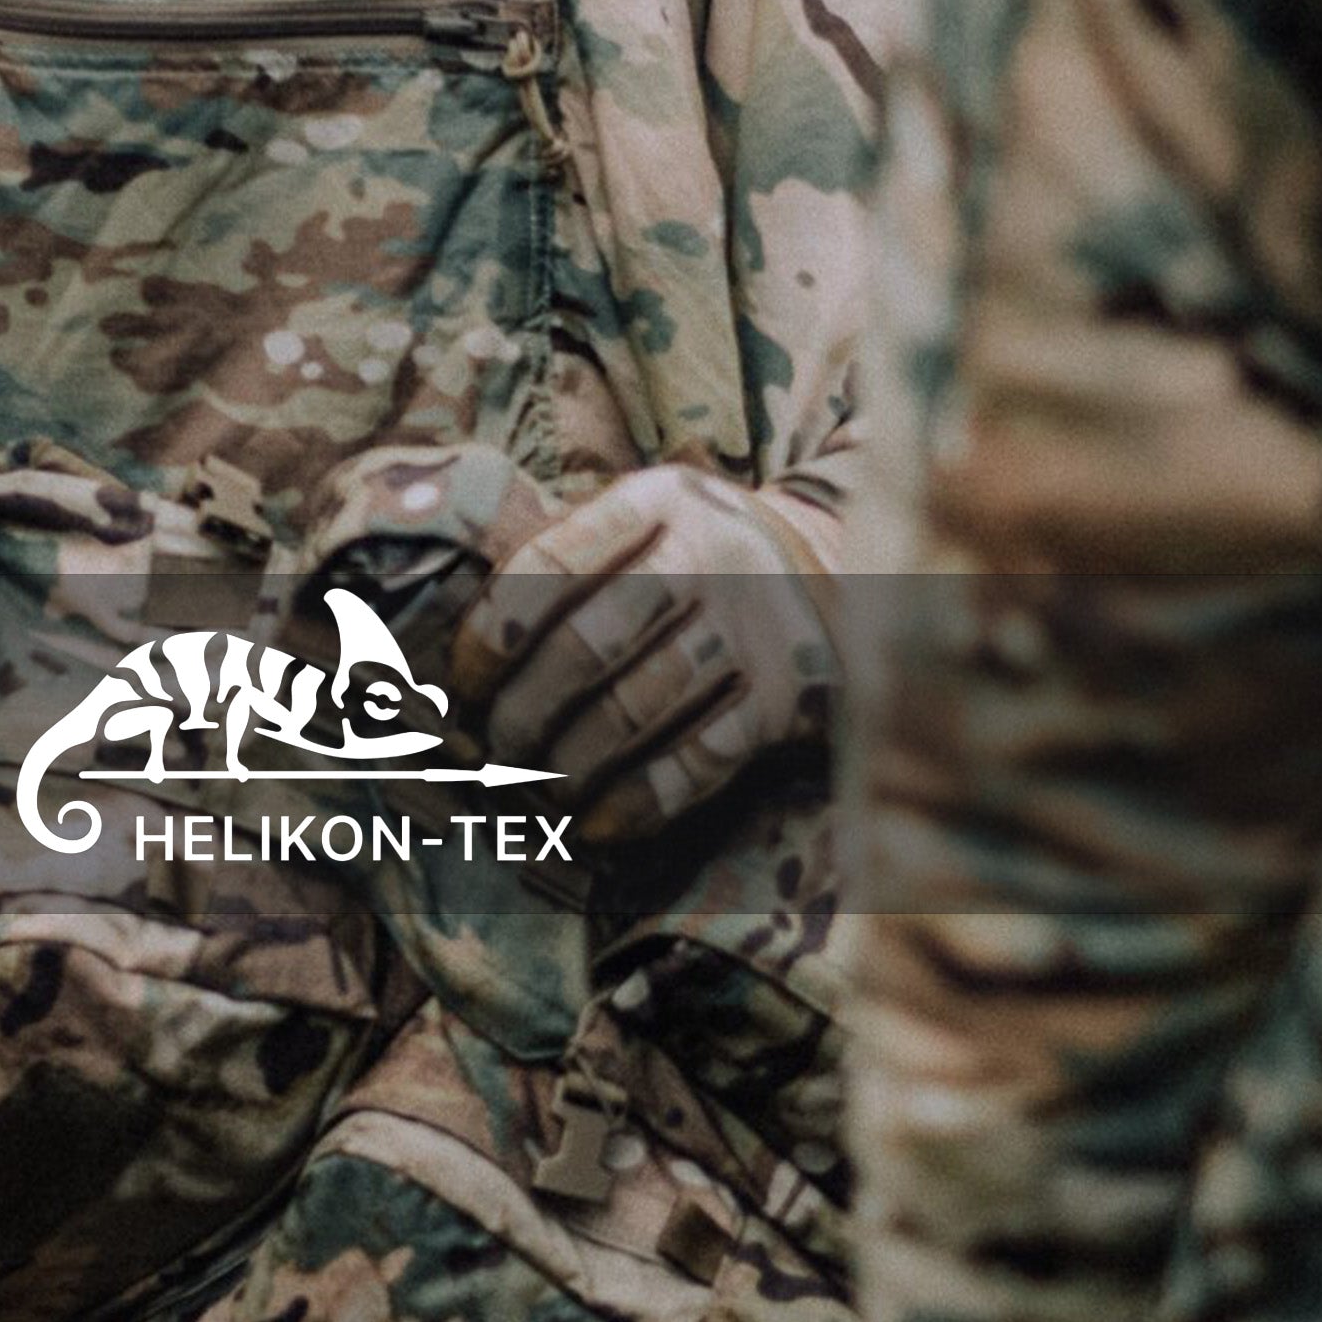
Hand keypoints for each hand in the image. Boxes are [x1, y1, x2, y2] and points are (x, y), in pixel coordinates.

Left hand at [444, 464, 834, 842]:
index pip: (547, 567)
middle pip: (586, 645)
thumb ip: (573, 566)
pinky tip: (596, 823)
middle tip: (493, 753)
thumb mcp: (651, 523)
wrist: (861, 574)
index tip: (463, 689)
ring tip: (535, 791)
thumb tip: (459, 663)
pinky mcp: (794, 693)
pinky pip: (699, 760)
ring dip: (570, 765)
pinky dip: (639, 801)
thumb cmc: (708, 559)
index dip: (490, 637)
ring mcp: (758, 624)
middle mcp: (714, 550)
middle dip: (522, 713)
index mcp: (660, 498)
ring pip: (636, 709)